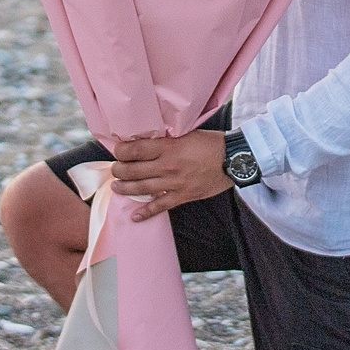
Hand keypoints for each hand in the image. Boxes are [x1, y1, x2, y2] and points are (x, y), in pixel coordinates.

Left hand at [107, 131, 228, 218]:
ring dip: (125, 189)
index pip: (135, 150)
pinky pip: (161, 206)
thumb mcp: (187, 133)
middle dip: (119, 170)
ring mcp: (175, 183)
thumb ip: (167, 139)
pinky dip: (146, 212)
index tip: (117, 151)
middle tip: (115, 169)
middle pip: (133, 170)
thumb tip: (148, 140)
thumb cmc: (211, 143)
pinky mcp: (183, 196)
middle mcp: (168, 166)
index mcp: (169, 147)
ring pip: (142, 188)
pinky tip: (135, 216)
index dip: (121, 151)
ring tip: (116, 187)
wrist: (234, 159)